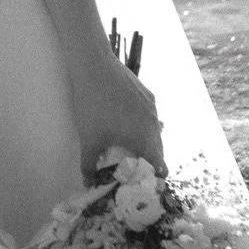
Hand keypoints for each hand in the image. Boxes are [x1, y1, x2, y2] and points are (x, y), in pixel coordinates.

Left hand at [69, 50, 165, 182]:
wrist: (94, 65)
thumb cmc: (92, 106)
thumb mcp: (88, 139)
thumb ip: (89, 165)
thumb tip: (88, 183)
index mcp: (145, 139)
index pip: (159, 167)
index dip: (152, 178)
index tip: (141, 182)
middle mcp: (155, 125)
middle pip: (158, 150)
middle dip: (147, 161)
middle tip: (131, 168)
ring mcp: (152, 107)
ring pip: (155, 132)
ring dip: (146, 141)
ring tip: (128, 146)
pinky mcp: (147, 94)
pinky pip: (150, 116)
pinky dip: (143, 125)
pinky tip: (126, 123)